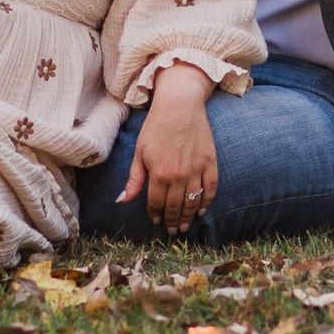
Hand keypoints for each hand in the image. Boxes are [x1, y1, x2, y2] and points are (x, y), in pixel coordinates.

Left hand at [118, 64, 217, 233]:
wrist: (180, 104)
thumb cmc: (156, 126)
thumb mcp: (140, 151)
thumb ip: (134, 179)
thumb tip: (122, 200)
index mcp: (159, 173)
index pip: (156, 204)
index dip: (155, 215)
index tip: (156, 221)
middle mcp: (179, 175)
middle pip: (175, 207)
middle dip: (172, 221)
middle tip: (172, 230)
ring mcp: (196, 170)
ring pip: (192, 203)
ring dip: (188, 217)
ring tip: (184, 226)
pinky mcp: (210, 162)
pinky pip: (210, 189)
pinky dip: (206, 203)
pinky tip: (201, 211)